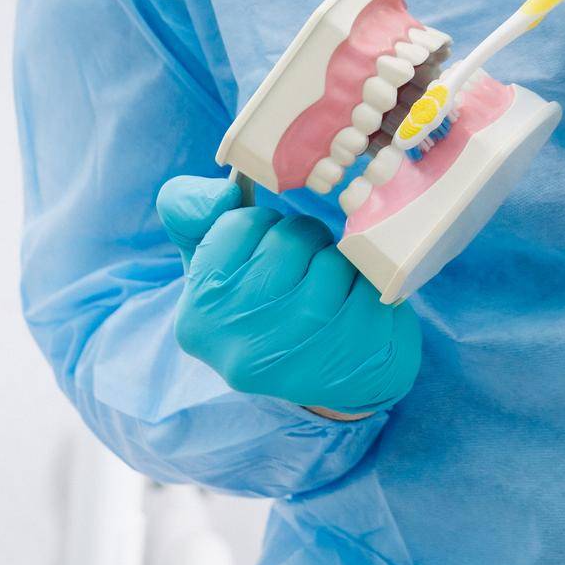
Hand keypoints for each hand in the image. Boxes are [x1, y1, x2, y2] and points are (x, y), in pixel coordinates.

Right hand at [156, 176, 421, 414]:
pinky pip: (371, 285)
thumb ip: (193, 214)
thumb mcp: (215, 264)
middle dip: (305, 241)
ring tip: (330, 289)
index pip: (241, 223)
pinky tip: (358, 303)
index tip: (264, 254)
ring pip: (332, 261)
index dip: (264, 227)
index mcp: (198, 317)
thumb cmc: (267, 305)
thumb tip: (225, 189)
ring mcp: (302, 356)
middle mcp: (242, 345)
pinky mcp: (355, 357)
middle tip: (304, 269)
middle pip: (289, 239)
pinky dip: (370, 283)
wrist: (333, 376)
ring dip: (338, 263)